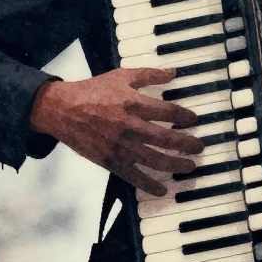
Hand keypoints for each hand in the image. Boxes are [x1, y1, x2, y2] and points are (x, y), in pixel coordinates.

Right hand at [30, 68, 203, 197]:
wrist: (61, 109)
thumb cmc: (92, 91)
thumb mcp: (121, 76)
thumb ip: (148, 74)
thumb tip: (174, 71)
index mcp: (132, 103)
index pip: (167, 112)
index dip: (184, 116)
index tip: (194, 120)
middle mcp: (128, 126)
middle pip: (165, 138)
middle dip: (186, 144)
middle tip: (200, 147)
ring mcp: (119, 145)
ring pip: (153, 159)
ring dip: (175, 164)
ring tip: (190, 166)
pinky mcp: (108, 160)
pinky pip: (132, 176)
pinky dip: (148, 184)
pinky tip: (162, 190)